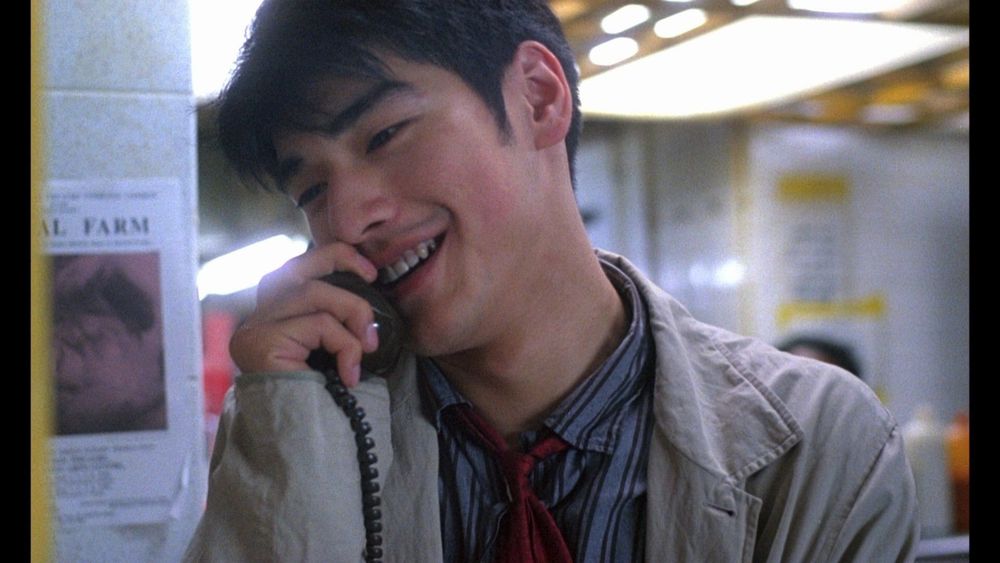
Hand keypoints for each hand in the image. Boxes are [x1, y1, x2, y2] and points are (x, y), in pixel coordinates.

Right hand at [229, 242, 379, 386]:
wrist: (309, 447)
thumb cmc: (327, 400)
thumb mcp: (335, 348)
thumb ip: (339, 318)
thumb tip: (370, 287)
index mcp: (273, 317)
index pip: (297, 268)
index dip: (334, 257)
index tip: (370, 271)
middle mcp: (255, 319)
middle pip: (297, 268)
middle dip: (341, 265)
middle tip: (373, 282)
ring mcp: (253, 330)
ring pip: (312, 293)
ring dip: (352, 313)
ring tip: (369, 346)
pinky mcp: (261, 344)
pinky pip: (318, 325)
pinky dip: (345, 345)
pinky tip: (350, 373)